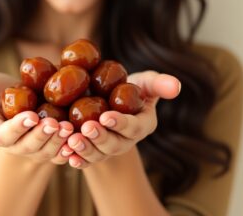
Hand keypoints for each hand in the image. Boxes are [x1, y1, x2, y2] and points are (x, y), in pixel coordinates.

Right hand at [0, 70, 73, 164]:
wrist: (24, 98)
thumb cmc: (0, 89)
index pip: (3, 135)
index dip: (17, 128)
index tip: (31, 115)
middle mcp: (14, 143)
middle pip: (26, 146)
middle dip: (41, 136)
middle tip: (55, 123)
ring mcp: (33, 148)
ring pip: (45, 151)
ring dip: (58, 142)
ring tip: (70, 128)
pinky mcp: (49, 148)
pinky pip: (59, 154)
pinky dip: (69, 150)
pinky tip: (78, 140)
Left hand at [65, 71, 180, 168]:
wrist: (109, 98)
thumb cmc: (130, 88)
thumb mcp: (145, 82)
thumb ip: (159, 83)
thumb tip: (176, 85)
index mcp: (142, 125)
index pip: (133, 127)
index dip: (121, 123)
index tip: (106, 116)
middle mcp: (126, 140)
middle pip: (114, 144)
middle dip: (100, 137)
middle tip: (87, 128)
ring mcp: (108, 148)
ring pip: (98, 154)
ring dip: (85, 149)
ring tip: (72, 141)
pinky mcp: (93, 150)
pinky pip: (85, 159)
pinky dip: (76, 160)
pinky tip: (66, 156)